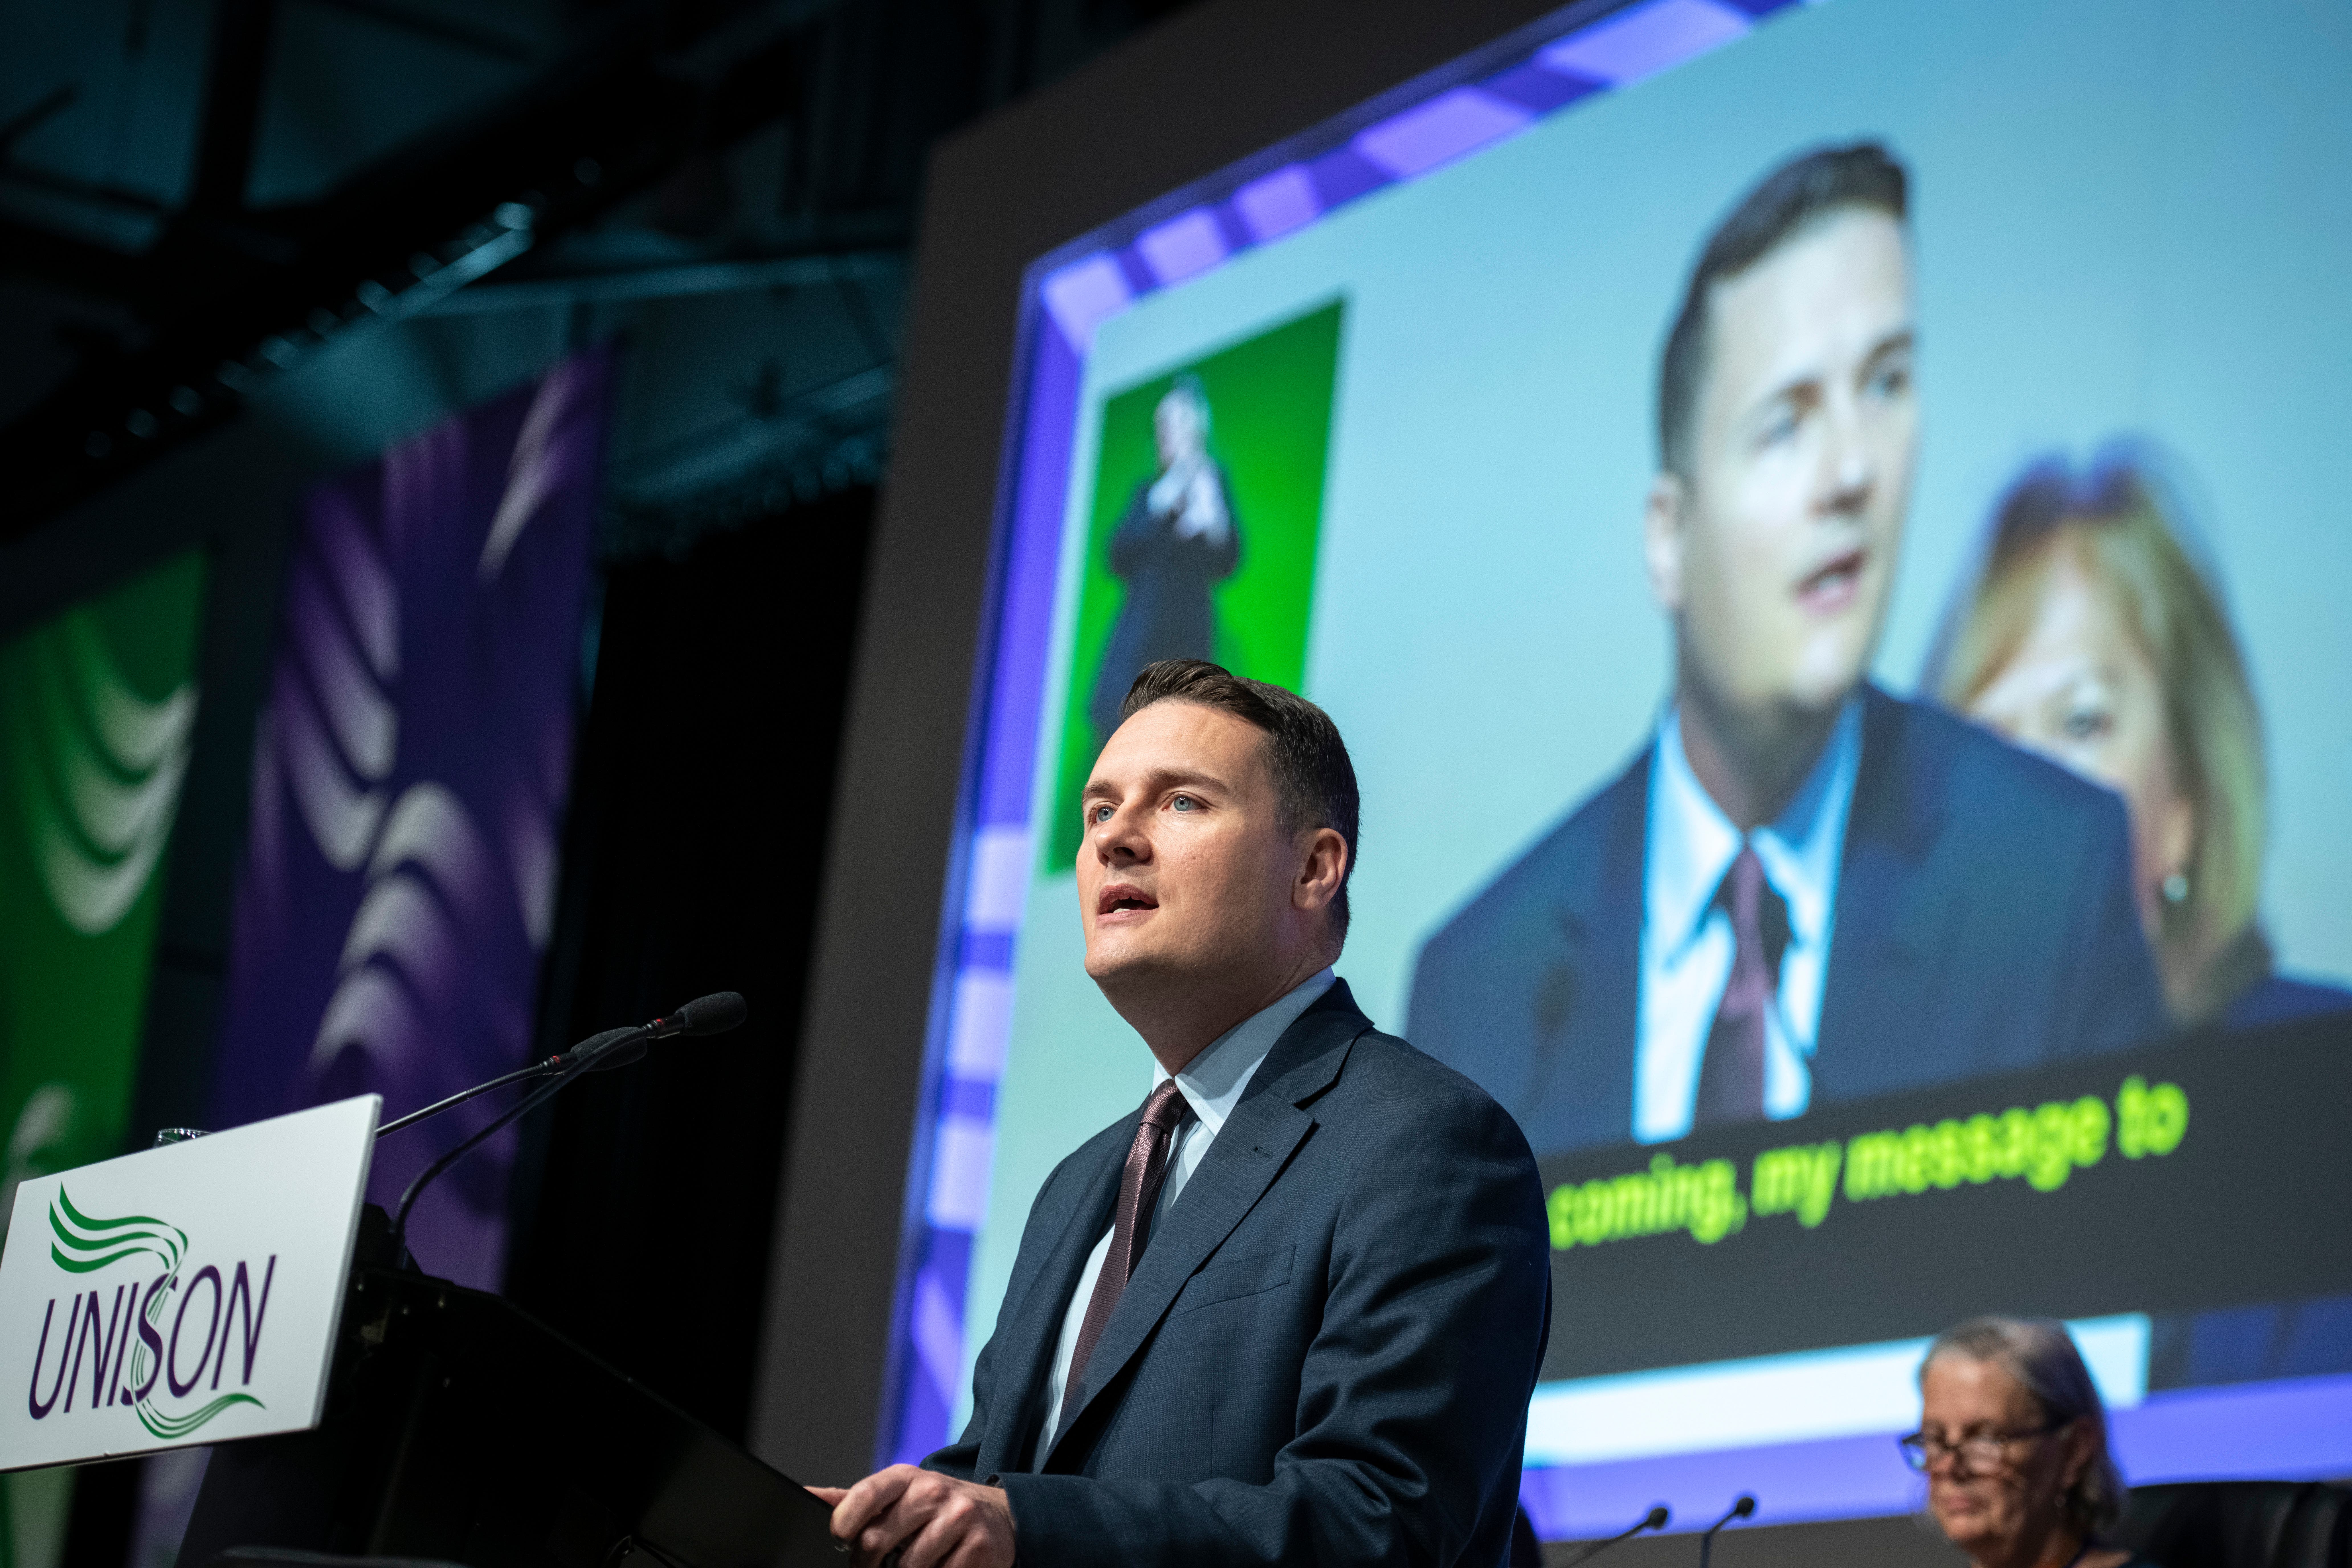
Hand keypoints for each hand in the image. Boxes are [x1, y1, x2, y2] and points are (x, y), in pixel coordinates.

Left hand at [808, 1466, 1013, 1567]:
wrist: (998, 1515)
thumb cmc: (935, 1508)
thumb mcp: (897, 1495)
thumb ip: (852, 1500)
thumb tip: (805, 1495)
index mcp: (906, 1477)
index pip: (863, 1495)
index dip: (843, 1525)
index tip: (841, 1541)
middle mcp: (933, 1491)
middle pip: (876, 1542)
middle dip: (867, 1564)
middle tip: (874, 1566)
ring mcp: (958, 1518)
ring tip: (910, 1565)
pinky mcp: (979, 1547)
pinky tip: (939, 1567)